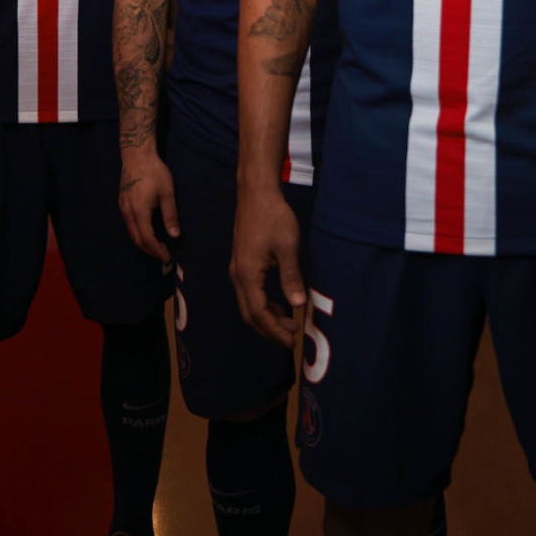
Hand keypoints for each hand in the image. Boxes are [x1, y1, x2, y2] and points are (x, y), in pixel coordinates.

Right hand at [119, 150, 178, 263]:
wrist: (137, 156)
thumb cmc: (155, 172)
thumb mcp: (167, 193)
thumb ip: (170, 215)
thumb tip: (175, 236)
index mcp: (139, 211)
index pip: (147, 239)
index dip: (157, 251)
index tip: (168, 257)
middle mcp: (128, 213)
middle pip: (137, 240)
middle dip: (150, 250)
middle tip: (164, 255)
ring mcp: (123, 208)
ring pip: (132, 233)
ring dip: (144, 243)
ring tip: (158, 246)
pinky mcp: (122, 203)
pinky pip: (129, 225)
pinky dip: (139, 233)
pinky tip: (149, 231)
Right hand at [231, 186, 305, 349]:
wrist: (256, 193)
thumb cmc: (273, 216)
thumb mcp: (288, 247)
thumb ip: (291, 277)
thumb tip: (298, 304)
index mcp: (247, 274)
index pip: (259, 314)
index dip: (276, 331)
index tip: (293, 342)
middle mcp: (237, 275)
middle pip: (250, 315)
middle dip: (270, 330)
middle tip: (292, 340)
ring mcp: (237, 269)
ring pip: (248, 305)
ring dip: (267, 319)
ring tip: (289, 325)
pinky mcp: (242, 263)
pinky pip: (249, 293)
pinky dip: (263, 305)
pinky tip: (279, 305)